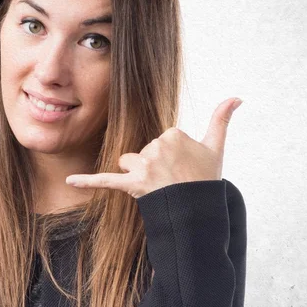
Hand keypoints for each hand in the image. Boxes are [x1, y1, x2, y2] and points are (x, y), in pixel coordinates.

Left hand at [65, 97, 242, 198]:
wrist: (199, 210)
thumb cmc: (206, 178)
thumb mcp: (216, 147)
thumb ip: (222, 119)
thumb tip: (237, 96)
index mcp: (172, 134)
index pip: (162, 138)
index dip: (172, 154)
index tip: (184, 166)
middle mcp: (156, 147)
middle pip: (144, 150)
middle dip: (155, 164)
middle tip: (173, 179)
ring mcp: (144, 167)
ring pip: (129, 162)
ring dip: (138, 173)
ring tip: (157, 186)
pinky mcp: (131, 184)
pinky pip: (105, 181)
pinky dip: (87, 181)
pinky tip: (69, 179)